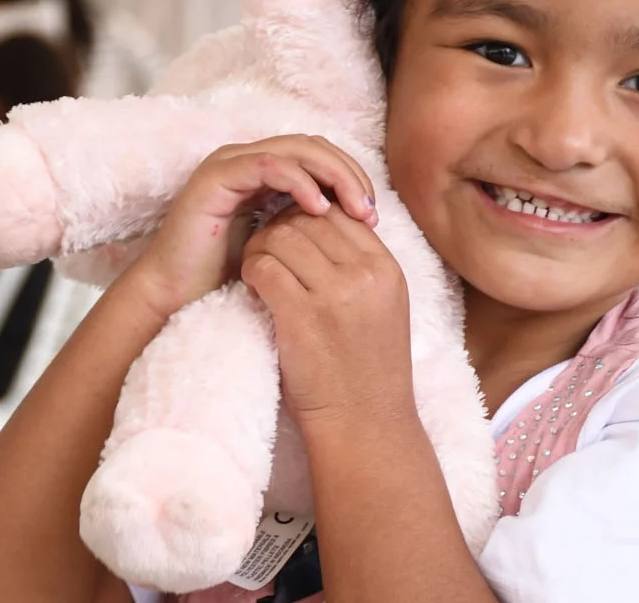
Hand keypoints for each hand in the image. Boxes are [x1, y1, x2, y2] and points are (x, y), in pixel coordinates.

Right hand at [124, 135, 378, 318]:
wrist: (176, 298)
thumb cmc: (231, 278)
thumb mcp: (288, 247)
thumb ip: (314, 225)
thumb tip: (365, 218)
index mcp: (267, 172)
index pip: (322, 157)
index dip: (353, 177)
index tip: (374, 214)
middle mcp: (250, 160)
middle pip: (314, 146)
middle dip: (349, 174)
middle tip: (371, 208)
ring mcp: (231, 162)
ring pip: (297, 150)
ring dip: (333, 175)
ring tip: (355, 208)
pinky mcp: (216, 176)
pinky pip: (268, 166)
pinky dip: (299, 182)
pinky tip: (320, 209)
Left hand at [241, 203, 415, 434]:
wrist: (365, 425)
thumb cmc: (367, 370)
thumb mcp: (382, 308)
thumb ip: (360, 267)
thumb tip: (320, 226)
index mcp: (387, 268)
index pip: (341, 213)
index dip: (310, 216)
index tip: (294, 235)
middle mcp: (365, 275)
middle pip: (310, 218)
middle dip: (282, 227)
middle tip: (267, 248)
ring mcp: (335, 295)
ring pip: (282, 236)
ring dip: (261, 247)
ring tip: (257, 267)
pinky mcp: (302, 317)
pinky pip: (264, 269)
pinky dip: (251, 271)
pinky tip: (252, 288)